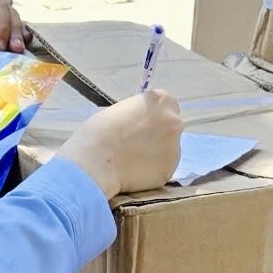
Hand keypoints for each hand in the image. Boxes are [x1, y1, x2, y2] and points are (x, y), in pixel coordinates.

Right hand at [53, 91, 182, 200]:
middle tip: (137, 144)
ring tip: (132, 160)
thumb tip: (141, 123)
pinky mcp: (170, 169)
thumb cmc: (99, 131)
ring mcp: (175, 147)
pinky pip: (163, 168)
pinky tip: (134, 172)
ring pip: (169, 150)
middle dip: (159, 134)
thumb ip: (138, 114)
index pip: (167, 105)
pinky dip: (152, 171)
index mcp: (161, 101)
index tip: (142, 124)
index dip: (153, 116)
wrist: (96, 161)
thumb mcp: (120, 110)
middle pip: (171, 127)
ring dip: (156, 154)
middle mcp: (174, 121)